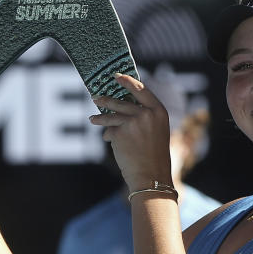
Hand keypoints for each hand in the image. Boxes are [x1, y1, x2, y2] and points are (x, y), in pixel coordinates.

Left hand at [89, 73, 171, 192]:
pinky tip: (111, 142)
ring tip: (92, 119)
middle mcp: (147, 114)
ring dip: (100, 118)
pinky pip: (110, 131)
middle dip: (106, 100)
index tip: (117, 76)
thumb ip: (145, 118)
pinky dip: (109, 136)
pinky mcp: (120, 132)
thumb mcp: (157, 132)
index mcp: (160, 111)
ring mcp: (133, 122)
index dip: (128, 81)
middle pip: (122, 102)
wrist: (151, 177)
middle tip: (96, 98)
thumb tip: (122, 108)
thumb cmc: (154, 157)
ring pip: (111, 115)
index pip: (142, 89)